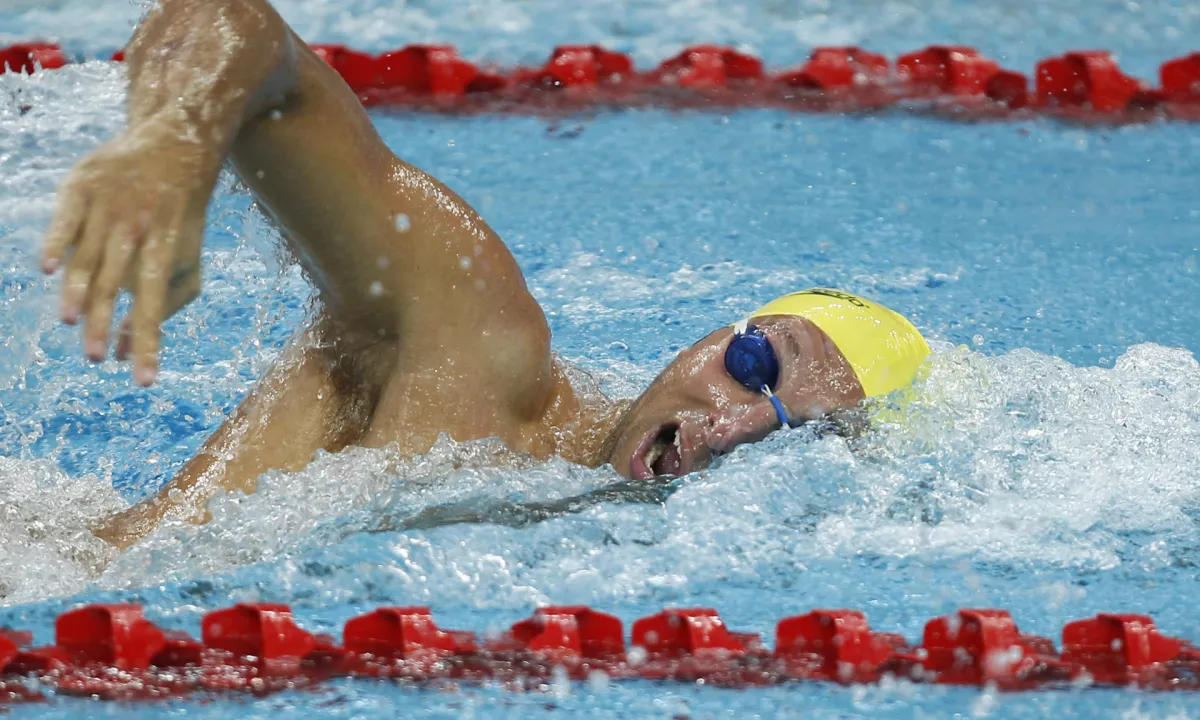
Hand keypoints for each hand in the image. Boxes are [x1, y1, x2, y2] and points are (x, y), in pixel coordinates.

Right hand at [41, 112, 222, 384]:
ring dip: (79, 291)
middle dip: (106, 323)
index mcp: (165, 250)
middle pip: (116, 283)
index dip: (149, 342)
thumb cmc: (180, 221)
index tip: (143, 380)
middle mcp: (137, 229)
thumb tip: (131, 353)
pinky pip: (65, 218)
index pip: (155, 305)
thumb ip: (167, 307)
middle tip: (95, 358)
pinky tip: (47, 268)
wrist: (175, 146)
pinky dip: (56, 242)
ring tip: (70, 321)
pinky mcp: (81, 186)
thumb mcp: (188, 262)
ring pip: (88, 255)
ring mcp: (108, 206)